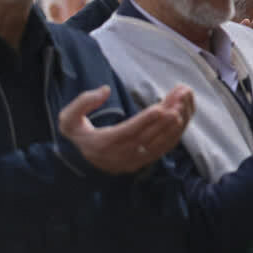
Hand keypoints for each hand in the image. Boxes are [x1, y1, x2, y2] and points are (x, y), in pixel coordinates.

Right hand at [59, 84, 194, 174]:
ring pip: (160, 142)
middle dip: (167, 116)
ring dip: (175, 122)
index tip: (160, 108)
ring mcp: (134, 160)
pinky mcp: (144, 160)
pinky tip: (184, 114)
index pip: (127, 133)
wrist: (81, 162)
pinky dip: (176, 132)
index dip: (144, 121)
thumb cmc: (77, 134)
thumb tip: (104, 90)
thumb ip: (83, 103)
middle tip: (180, 97)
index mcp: (102, 145)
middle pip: (148, 136)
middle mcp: (120, 156)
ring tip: (184, 100)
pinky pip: (164, 148)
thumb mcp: (68, 119)